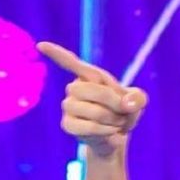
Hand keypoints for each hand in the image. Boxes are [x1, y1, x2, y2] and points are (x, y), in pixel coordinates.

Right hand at [38, 41, 147, 156]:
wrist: (117, 134)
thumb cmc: (125, 112)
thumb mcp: (138, 102)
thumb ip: (138, 98)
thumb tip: (126, 103)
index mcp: (90, 76)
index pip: (72, 63)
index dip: (57, 54)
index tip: (41, 45)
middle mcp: (74, 88)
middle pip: (92, 91)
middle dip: (114, 103)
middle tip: (124, 111)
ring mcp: (68, 106)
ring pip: (92, 111)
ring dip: (112, 119)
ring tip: (116, 122)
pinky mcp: (67, 124)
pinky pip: (89, 127)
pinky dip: (105, 131)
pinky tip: (109, 131)